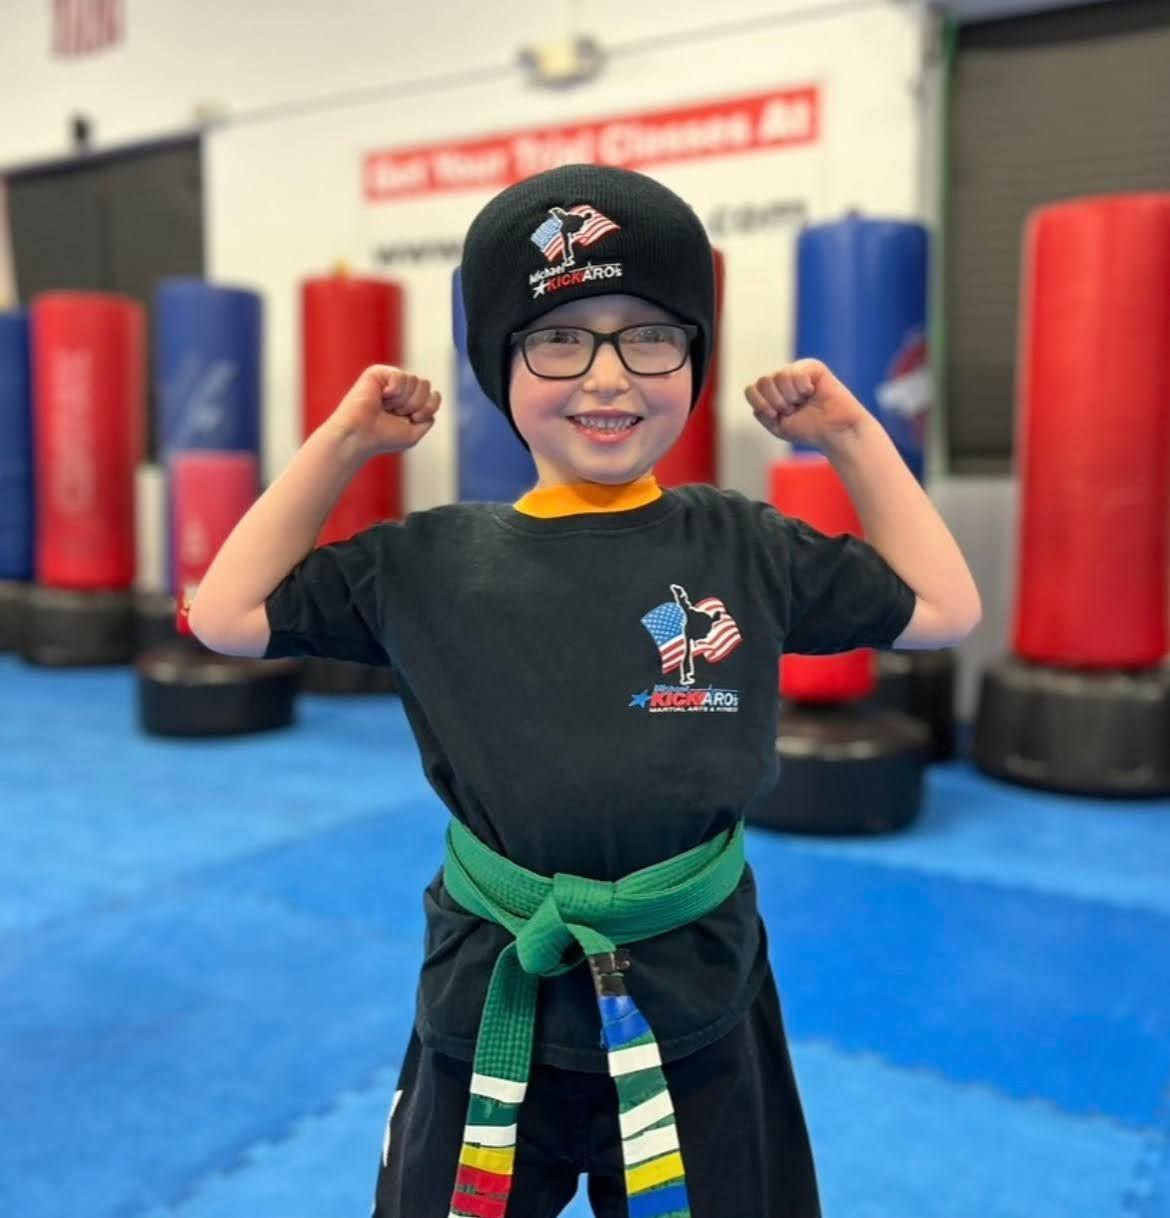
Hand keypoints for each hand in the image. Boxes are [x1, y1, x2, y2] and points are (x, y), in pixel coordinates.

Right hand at [331, 365, 440, 456]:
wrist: (359, 436)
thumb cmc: (382, 437)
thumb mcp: (414, 433)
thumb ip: (428, 417)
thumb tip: (432, 396)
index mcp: (409, 402)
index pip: (434, 395)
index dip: (428, 407)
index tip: (413, 419)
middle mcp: (401, 389)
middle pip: (425, 385)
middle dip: (415, 404)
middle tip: (396, 414)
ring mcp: (389, 379)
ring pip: (414, 380)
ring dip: (403, 400)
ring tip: (386, 407)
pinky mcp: (378, 373)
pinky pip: (400, 376)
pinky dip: (394, 391)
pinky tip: (381, 397)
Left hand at [745, 359, 867, 449]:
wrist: (833, 431)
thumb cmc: (808, 429)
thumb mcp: (778, 427)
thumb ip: (761, 412)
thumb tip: (754, 390)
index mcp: (771, 392)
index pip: (751, 390)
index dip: (760, 404)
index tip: (774, 415)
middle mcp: (781, 379)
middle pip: (764, 381)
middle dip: (777, 402)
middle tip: (793, 409)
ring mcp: (796, 371)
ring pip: (780, 376)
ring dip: (791, 396)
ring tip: (803, 401)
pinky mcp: (812, 367)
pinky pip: (797, 373)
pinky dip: (804, 388)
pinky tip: (813, 392)